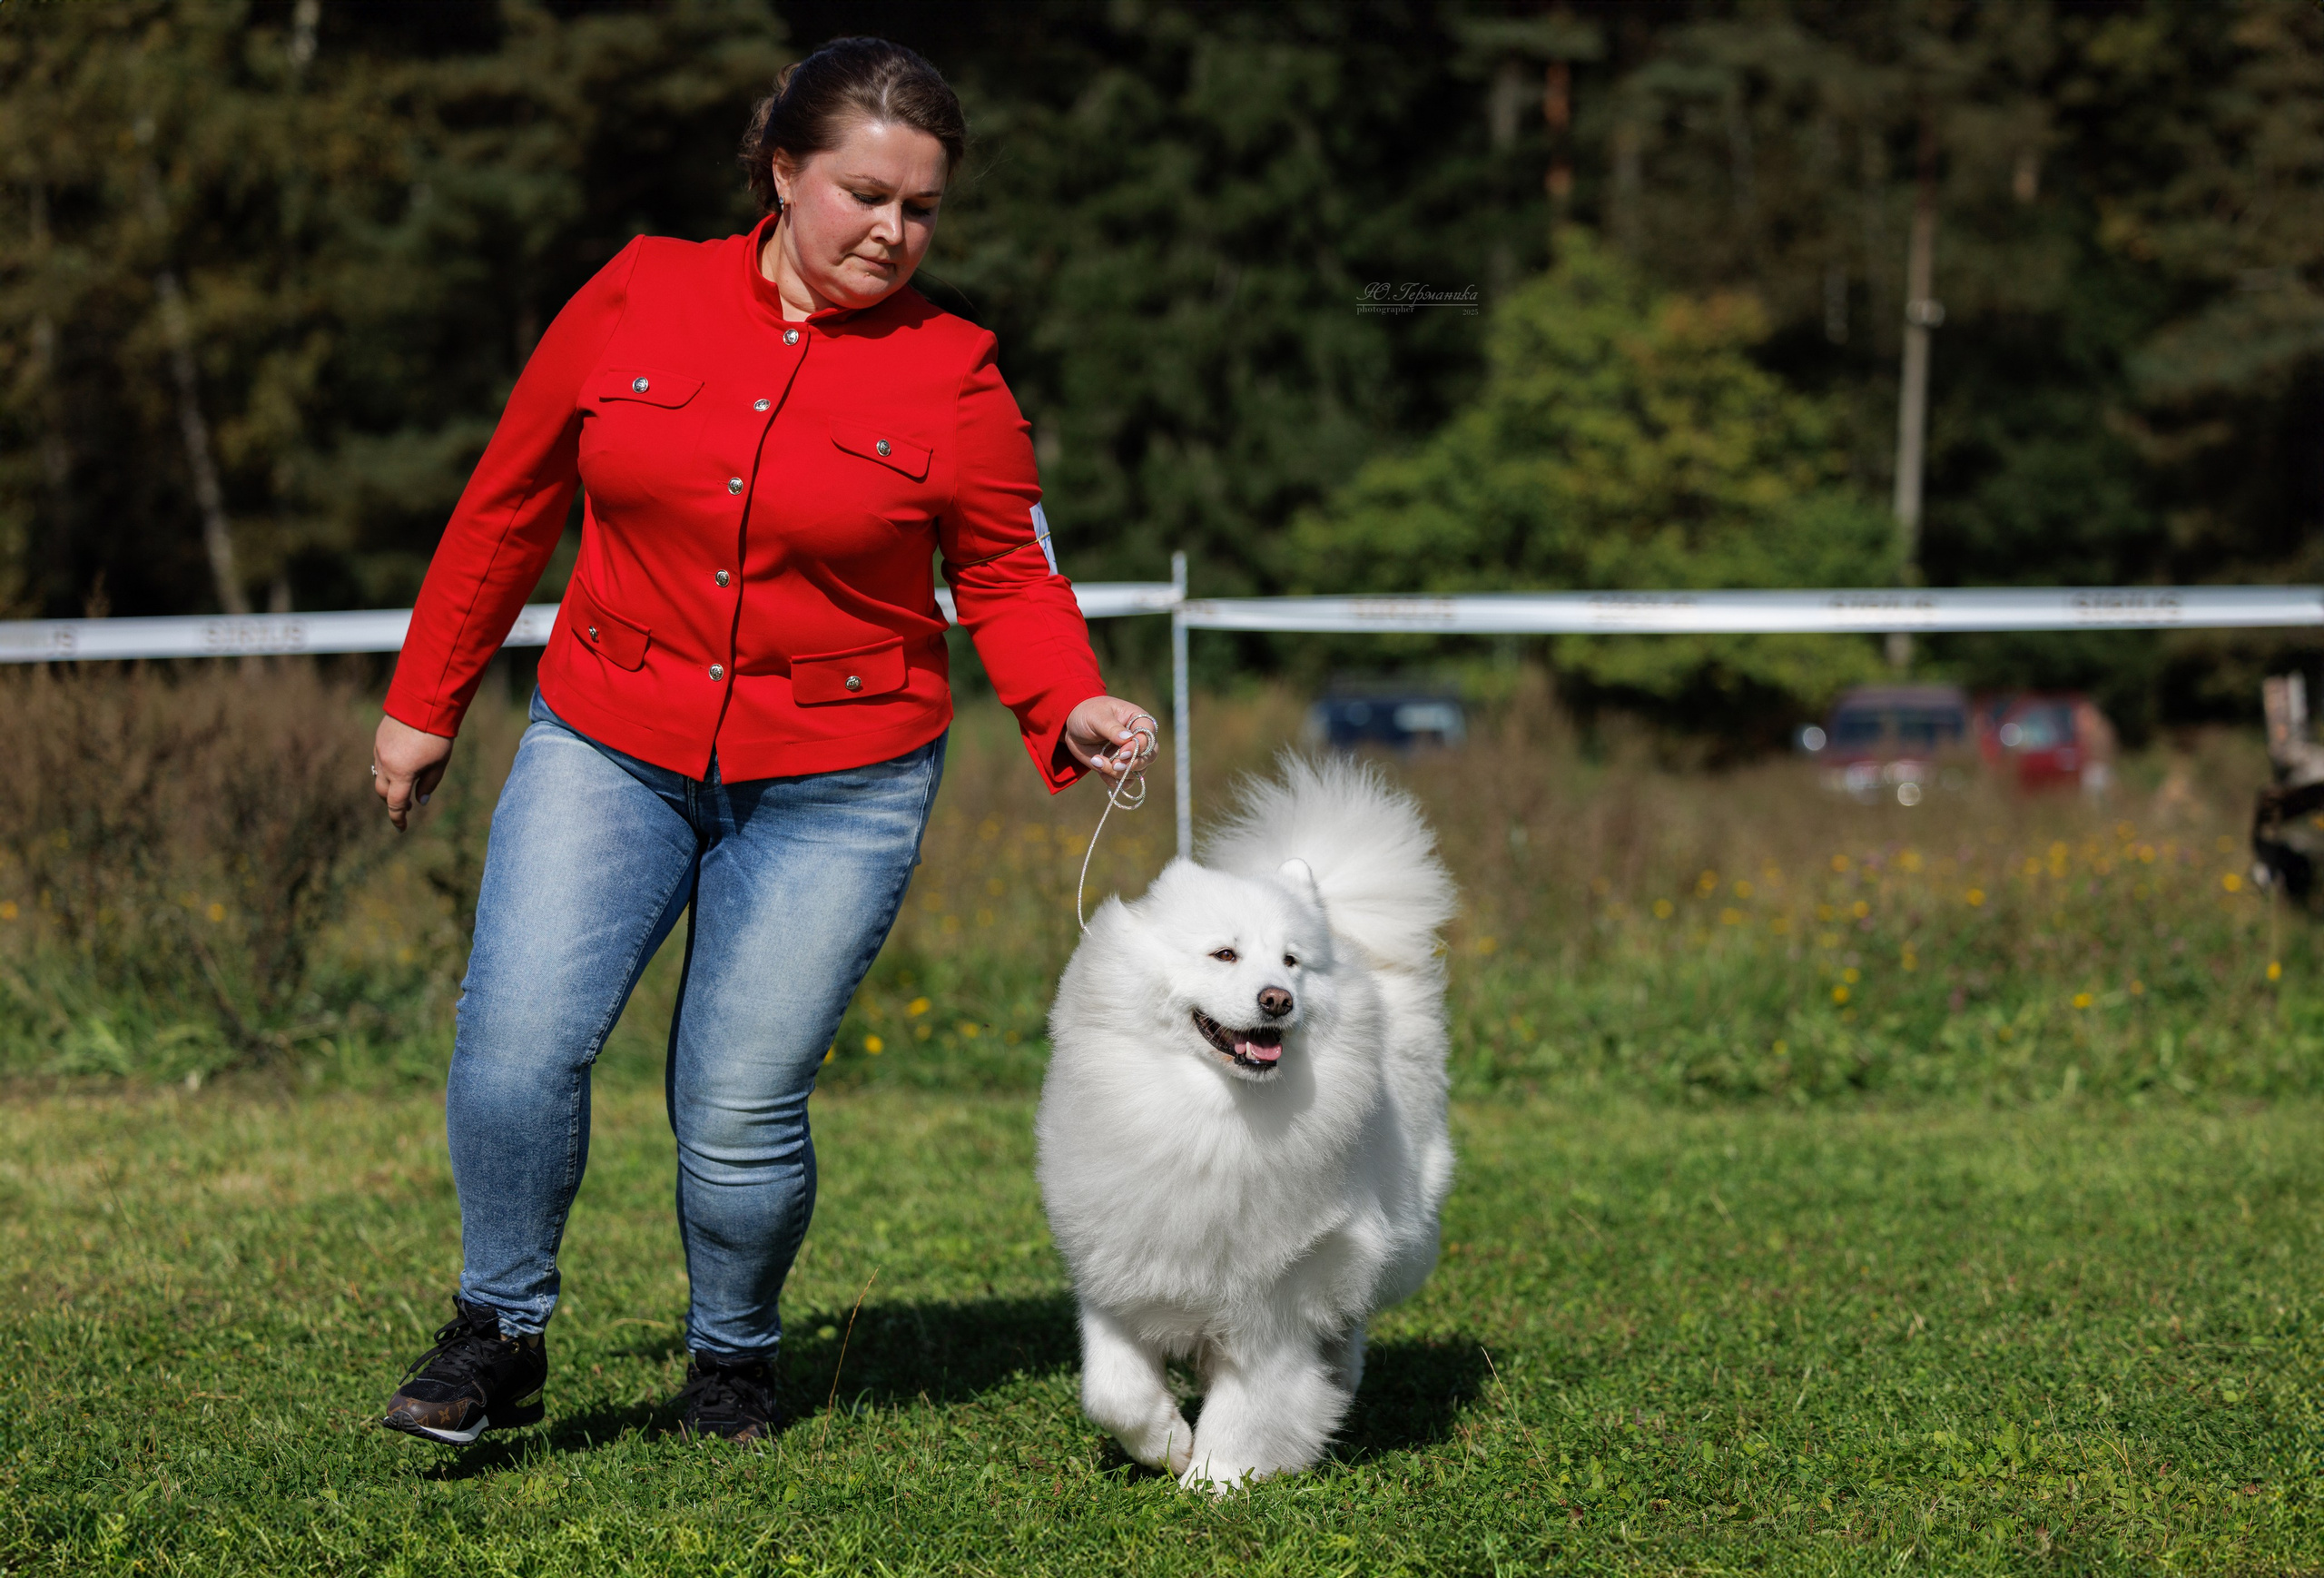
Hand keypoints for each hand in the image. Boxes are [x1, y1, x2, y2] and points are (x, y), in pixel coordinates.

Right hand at [372, 714, 454, 831]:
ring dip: (389, 784)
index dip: (398, 818)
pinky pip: (379, 760)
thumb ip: (429, 784)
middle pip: (383, 792)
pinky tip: (402, 764)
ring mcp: (379, 751)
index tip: (402, 828)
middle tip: (407, 805)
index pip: (395, 804)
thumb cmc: (437, 736)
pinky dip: (388, 768)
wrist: (423, 703)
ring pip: (379, 775)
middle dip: (393, 801)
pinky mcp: (378, 740)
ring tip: (406, 784)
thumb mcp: (439, 763)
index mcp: (402, 773)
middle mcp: (386, 764)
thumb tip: (421, 801)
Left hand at [1064, 696, 1159, 785]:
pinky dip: (1112, 780)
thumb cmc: (1087, 713)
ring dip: (1117, 773)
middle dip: (1133, 765)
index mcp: (1138, 721)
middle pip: (1149, 758)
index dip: (1139, 748)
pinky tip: (1098, 767)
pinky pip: (1124, 781)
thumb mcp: (1097, 717)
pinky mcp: (1119, 766)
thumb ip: (1113, 728)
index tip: (1122, 753)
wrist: (1072, 726)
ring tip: (1096, 761)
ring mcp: (1129, 755)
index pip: (1148, 737)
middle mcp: (1138, 739)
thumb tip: (1128, 739)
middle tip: (1115, 765)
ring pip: (1136, 772)